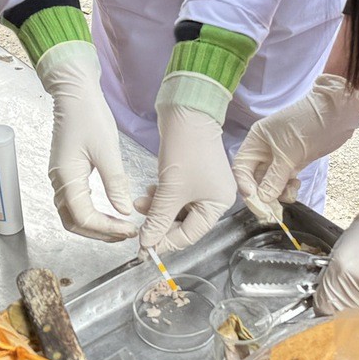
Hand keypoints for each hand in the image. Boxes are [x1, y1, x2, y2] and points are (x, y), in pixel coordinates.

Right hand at [36, 43, 137, 241]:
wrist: (74, 94)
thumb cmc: (89, 116)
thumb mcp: (108, 150)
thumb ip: (115, 184)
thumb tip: (123, 210)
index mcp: (66, 177)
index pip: (84, 217)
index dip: (107, 228)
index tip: (129, 228)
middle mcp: (58, 182)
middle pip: (74, 223)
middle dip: (99, 233)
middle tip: (125, 234)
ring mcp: (59, 178)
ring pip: (72, 215)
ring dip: (95, 226)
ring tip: (119, 227)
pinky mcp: (65, 173)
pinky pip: (74, 203)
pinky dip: (90, 214)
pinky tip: (108, 211)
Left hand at [137, 101, 233, 253]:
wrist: (186, 112)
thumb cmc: (186, 151)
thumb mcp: (170, 190)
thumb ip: (158, 220)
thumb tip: (147, 243)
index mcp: (218, 204)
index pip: (190, 235)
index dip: (166, 242)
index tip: (144, 246)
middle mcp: (214, 197)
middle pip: (183, 222)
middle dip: (159, 223)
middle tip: (140, 226)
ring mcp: (202, 185)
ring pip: (175, 208)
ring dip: (157, 208)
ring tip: (140, 203)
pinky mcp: (190, 174)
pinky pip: (174, 194)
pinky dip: (160, 196)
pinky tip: (148, 192)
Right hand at [232, 73, 358, 223]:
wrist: (336, 112)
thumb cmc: (306, 124)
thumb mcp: (288, 152)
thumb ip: (274, 177)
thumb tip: (263, 200)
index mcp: (255, 141)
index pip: (241, 168)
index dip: (245, 186)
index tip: (256, 201)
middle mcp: (264, 150)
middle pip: (254, 178)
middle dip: (262, 194)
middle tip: (271, 210)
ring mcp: (280, 158)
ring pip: (270, 183)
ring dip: (277, 193)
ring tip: (289, 193)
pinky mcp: (294, 163)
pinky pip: (284, 182)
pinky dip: (288, 189)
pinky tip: (296, 185)